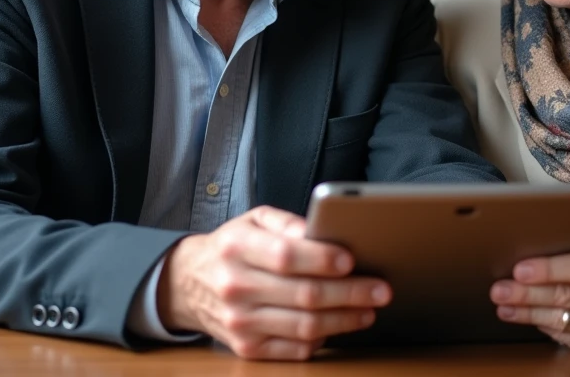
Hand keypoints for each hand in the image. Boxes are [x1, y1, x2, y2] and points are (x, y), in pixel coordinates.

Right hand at [157, 206, 390, 359]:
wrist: (188, 283)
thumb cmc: (233, 247)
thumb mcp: (253, 220)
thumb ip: (287, 222)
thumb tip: (321, 231)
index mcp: (237, 248)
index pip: (285, 256)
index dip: (321, 259)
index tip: (351, 260)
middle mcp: (236, 286)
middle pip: (303, 295)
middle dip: (350, 293)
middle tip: (380, 289)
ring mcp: (240, 322)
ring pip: (304, 326)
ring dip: (344, 319)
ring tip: (369, 309)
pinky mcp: (246, 348)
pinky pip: (294, 349)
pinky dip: (323, 339)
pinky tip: (340, 326)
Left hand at [490, 244, 569, 353]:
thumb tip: (526, 257)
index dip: (548, 268)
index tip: (519, 269)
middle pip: (566, 295)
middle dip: (527, 293)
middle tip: (499, 289)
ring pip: (561, 318)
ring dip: (527, 312)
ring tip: (503, 304)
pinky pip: (566, 336)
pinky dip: (542, 326)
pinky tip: (524, 318)